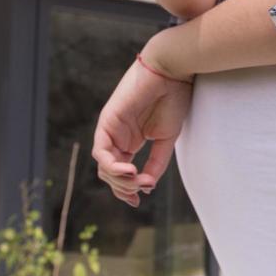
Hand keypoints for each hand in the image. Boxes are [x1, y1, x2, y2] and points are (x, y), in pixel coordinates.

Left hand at [90, 50, 193, 206]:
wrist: (172, 72)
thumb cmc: (173, 99)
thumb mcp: (167, 139)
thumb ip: (156, 163)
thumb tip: (146, 187)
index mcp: (130, 139)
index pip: (120, 172)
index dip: (126, 190)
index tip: (137, 203)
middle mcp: (118, 136)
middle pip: (110, 173)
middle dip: (123, 188)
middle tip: (140, 193)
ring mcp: (111, 129)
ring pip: (104, 166)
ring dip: (119, 180)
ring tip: (138, 182)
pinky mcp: (107, 121)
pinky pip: (102, 152)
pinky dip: (113, 166)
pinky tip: (130, 170)